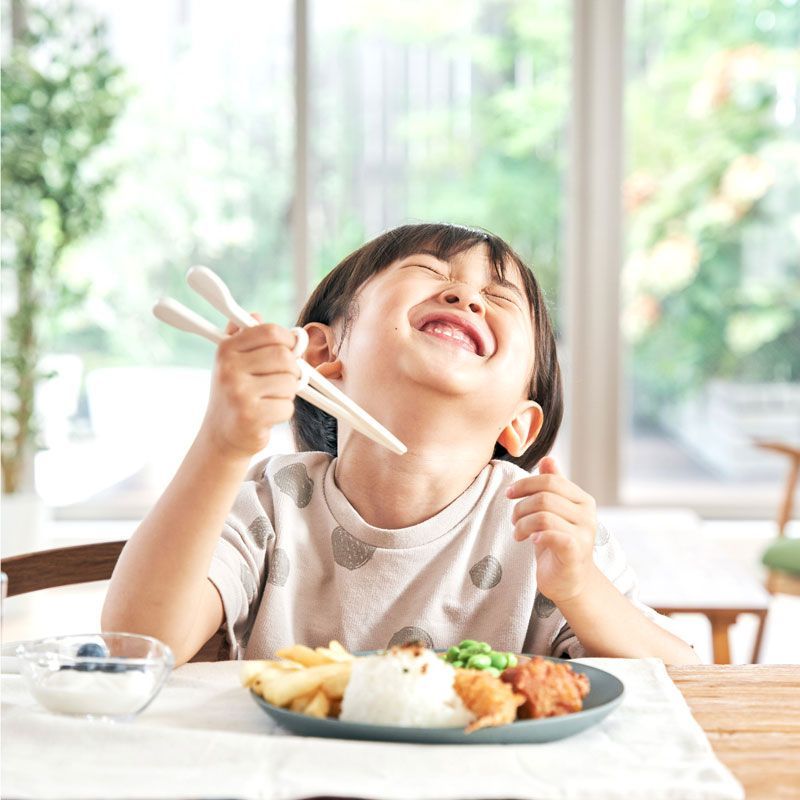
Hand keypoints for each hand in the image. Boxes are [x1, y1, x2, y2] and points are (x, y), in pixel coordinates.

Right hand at [199, 314, 301, 459]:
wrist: (221, 435)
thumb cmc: (233, 394)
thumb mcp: (231, 361)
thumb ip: (243, 335)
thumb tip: (255, 314)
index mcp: (226, 351)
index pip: (269, 331)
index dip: (288, 339)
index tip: (291, 347)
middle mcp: (229, 370)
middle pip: (284, 356)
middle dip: (292, 369)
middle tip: (285, 376)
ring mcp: (239, 394)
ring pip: (289, 382)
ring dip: (288, 392)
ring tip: (271, 397)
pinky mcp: (251, 417)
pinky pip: (287, 406)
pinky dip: (284, 411)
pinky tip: (268, 414)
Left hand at [506, 457, 597, 604]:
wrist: (570, 581)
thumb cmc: (558, 543)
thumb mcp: (555, 511)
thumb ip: (553, 486)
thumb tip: (548, 458)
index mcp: (582, 499)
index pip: (550, 480)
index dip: (525, 484)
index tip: (509, 494)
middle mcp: (587, 514)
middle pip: (544, 497)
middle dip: (520, 507)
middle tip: (513, 520)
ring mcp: (584, 534)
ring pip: (543, 515)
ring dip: (521, 524)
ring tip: (518, 533)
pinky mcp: (575, 552)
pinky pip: (552, 535)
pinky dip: (536, 535)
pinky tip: (530, 541)